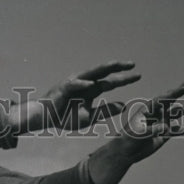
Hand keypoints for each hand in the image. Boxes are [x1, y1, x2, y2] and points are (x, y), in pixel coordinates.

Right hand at [18, 61, 141, 133]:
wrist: (46, 119)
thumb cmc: (65, 117)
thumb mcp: (90, 116)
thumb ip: (106, 111)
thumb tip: (124, 106)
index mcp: (91, 89)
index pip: (110, 82)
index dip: (124, 79)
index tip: (138, 75)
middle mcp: (85, 83)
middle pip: (104, 73)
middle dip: (118, 68)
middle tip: (132, 65)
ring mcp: (75, 83)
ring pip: (92, 73)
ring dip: (103, 68)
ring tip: (116, 64)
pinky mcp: (64, 87)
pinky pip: (75, 85)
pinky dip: (82, 85)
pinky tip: (91, 85)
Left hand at [87, 78, 183, 183]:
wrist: (125, 152)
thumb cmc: (127, 140)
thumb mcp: (138, 134)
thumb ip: (152, 129)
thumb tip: (165, 127)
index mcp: (148, 108)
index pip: (163, 98)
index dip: (174, 93)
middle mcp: (157, 112)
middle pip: (173, 99)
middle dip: (183, 89)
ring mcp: (162, 122)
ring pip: (179, 112)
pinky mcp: (166, 133)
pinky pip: (180, 130)